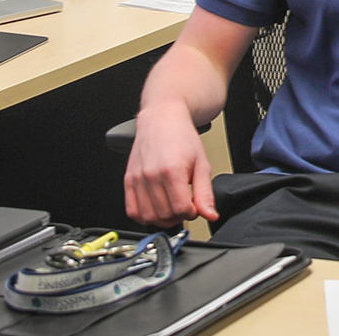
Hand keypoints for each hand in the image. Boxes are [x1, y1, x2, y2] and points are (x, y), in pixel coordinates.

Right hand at [124, 102, 216, 226]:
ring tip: (171, 207)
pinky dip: (144, 216)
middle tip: (185, 205)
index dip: (192, 213)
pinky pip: (132, 211)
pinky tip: (155, 208)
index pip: (181, 209)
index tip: (195, 206)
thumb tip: (211, 214)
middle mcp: (152, 176)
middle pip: (165, 215)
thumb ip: (205, 192)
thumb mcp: (202, 162)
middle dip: (178, 216)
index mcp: (172, 171)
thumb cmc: (182, 137)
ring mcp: (138, 179)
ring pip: (148, 217)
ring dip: (162, 219)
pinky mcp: (128, 180)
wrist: (162, 119)